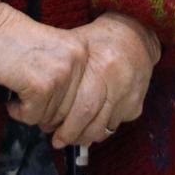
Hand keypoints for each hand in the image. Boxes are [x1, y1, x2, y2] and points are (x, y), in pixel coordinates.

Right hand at [0, 0, 87, 130]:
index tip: (41, 96)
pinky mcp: (40, 86)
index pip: (82, 97)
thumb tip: (71, 118)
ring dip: (29, 110)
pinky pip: (32, 117)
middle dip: (43, 110)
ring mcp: (60, 72)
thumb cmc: (12, 38)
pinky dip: (17, 111)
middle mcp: (76, 59)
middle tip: (26, 95)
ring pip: (49, 116)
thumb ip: (67, 74)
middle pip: (67, 110)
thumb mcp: (53, 49)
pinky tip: (11, 93)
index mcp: (81, 49)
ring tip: (17, 88)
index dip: (59, 104)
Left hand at [51, 12, 160, 148]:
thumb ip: (63, 68)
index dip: (64, 125)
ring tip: (70, 135)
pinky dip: (100, 130)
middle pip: (93, 123)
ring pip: (104, 130)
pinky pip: (114, 126)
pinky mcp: (136, 106)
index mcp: (102, 65)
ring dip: (85, 137)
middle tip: (57, 139)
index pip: (82, 107)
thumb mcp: (78, 43)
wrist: (136, 35)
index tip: (48, 129)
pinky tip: (88, 126)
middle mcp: (119, 83)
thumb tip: (38, 93)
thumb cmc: (100, 38)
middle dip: (72, 136)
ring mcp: (130, 97)